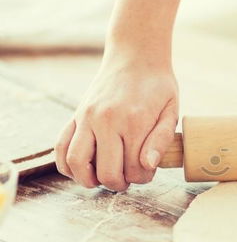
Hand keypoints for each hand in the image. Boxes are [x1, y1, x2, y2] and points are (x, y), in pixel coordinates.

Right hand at [55, 52, 178, 190]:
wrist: (135, 57)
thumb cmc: (158, 86)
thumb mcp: (170, 111)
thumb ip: (161, 140)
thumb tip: (148, 165)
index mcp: (133, 122)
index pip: (134, 169)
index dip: (143, 178)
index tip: (148, 170)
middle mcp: (106, 121)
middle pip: (106, 172)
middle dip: (119, 184)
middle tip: (128, 178)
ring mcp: (86, 118)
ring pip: (76, 163)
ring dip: (89, 180)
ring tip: (103, 178)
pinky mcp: (75, 115)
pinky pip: (61, 147)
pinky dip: (66, 165)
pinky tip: (81, 170)